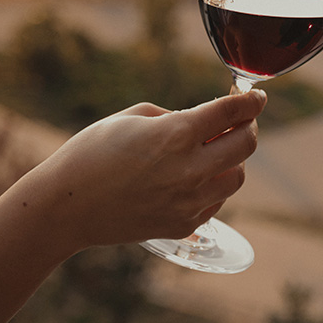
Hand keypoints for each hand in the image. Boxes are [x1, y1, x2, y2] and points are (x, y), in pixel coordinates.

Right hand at [32, 90, 265, 250]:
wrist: (66, 207)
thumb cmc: (91, 153)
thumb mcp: (131, 117)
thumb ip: (173, 116)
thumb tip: (201, 122)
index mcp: (176, 134)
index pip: (232, 113)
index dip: (251, 101)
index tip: (257, 97)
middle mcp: (189, 169)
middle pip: (245, 145)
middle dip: (248, 127)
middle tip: (241, 122)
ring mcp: (188, 201)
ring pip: (237, 177)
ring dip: (234, 159)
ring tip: (217, 150)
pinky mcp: (182, 225)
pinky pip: (216, 202)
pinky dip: (215, 185)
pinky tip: (197, 176)